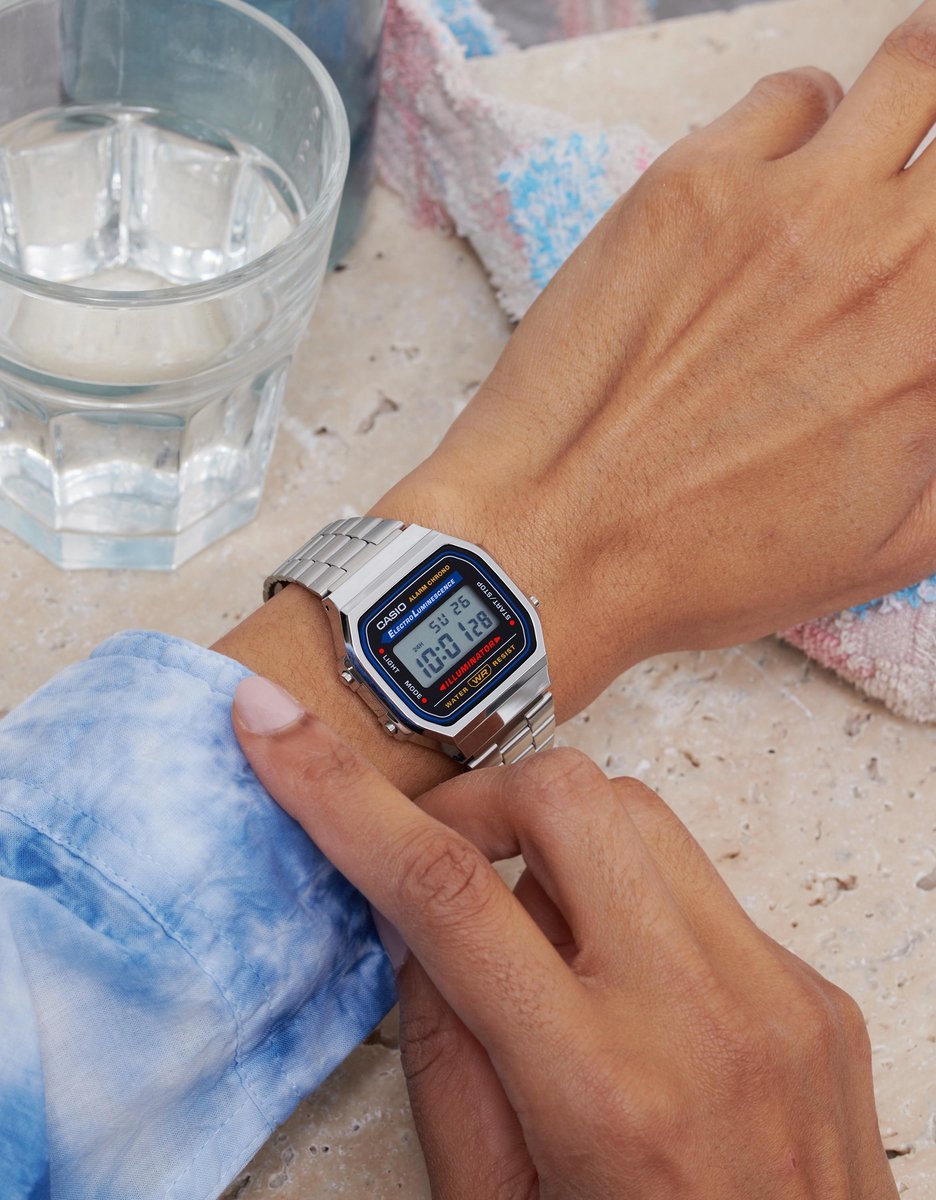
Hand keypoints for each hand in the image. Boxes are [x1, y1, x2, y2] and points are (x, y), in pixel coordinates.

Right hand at [233, 678, 896, 1199]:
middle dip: (481, 801)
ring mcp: (775, 990)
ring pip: (639, 812)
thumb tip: (414, 915)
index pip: (443, 892)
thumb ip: (442, 1049)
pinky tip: (625, 984)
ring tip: (541, 937)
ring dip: (560, 844)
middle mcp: (703, 1015)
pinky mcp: (813, 986)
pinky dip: (632, 901)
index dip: (340, 796)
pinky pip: (697, 885)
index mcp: (600, 1089)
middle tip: (447, 860)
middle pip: (567, 796)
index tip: (275, 729)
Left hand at [380, 3, 935, 717]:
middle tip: (915, 208)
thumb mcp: (888, 548)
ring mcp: (785, 205)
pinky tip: (771, 188)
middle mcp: (881, 257)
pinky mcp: (689, 184)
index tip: (926, 278)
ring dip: (910, 109)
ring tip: (873, 163)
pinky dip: (802, 126)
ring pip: (912, 69)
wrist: (551, 539)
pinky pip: (789, 98)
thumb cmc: (704, 562)